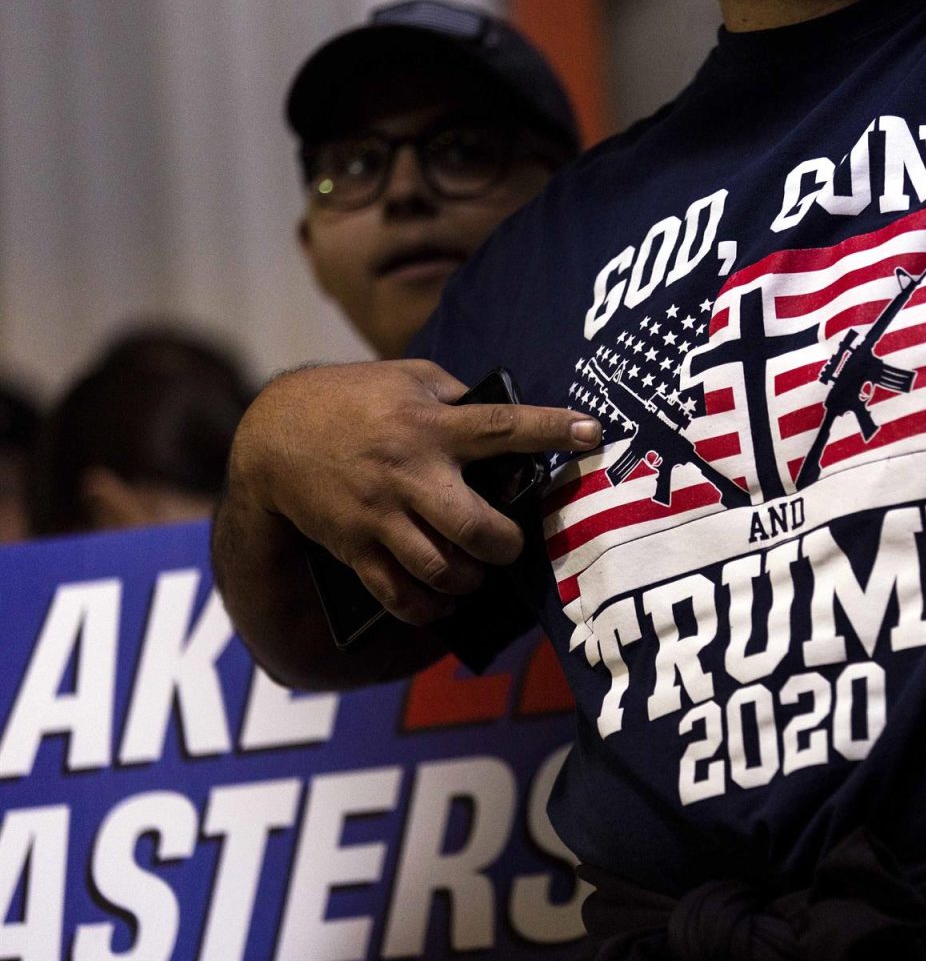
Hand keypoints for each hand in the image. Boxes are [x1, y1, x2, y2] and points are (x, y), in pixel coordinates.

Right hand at [227, 359, 598, 624]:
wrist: (271, 435)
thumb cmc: (351, 398)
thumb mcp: (407, 379)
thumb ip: (456, 398)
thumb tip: (508, 419)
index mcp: (428, 426)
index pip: (501, 428)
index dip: (549, 429)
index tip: (593, 433)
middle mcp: (408, 473)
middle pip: (476, 526)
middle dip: (507, 544)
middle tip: (512, 543)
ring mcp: (380, 516)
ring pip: (440, 569)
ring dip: (471, 579)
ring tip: (478, 570)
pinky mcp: (355, 548)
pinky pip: (399, 596)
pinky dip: (430, 608)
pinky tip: (445, 600)